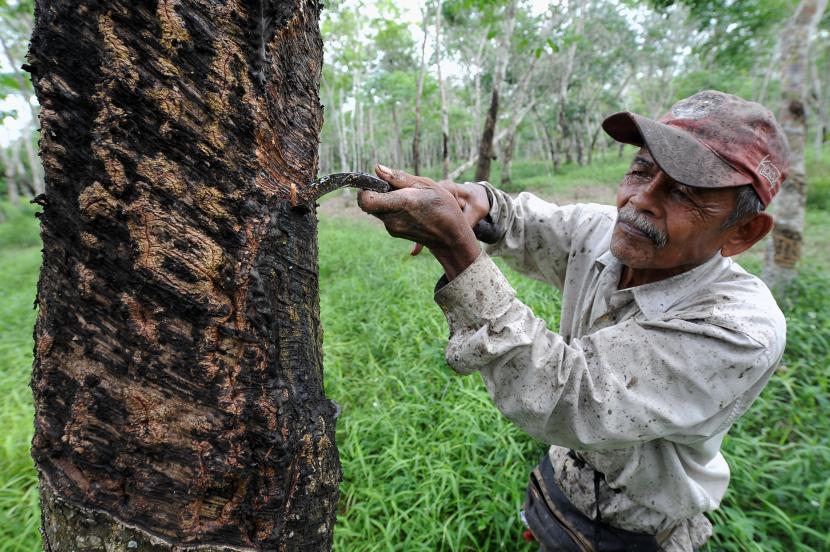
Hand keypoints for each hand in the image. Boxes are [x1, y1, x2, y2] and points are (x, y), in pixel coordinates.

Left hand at [357, 164, 480, 279]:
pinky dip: (391, 208)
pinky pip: (384, 216)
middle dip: (376, 192)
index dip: (365, 188)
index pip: (365, 199)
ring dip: (384, 200)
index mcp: (400, 203)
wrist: (451, 237)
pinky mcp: (394, 232)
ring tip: (407, 197)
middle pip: (368, 203)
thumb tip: (378, 169)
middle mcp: (392, 219)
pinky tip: (409, 208)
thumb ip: (399, 177)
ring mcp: (392, 228)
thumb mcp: (426, 184)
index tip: (377, 181)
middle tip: (395, 187)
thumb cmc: (443, 207)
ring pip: (376, 209)